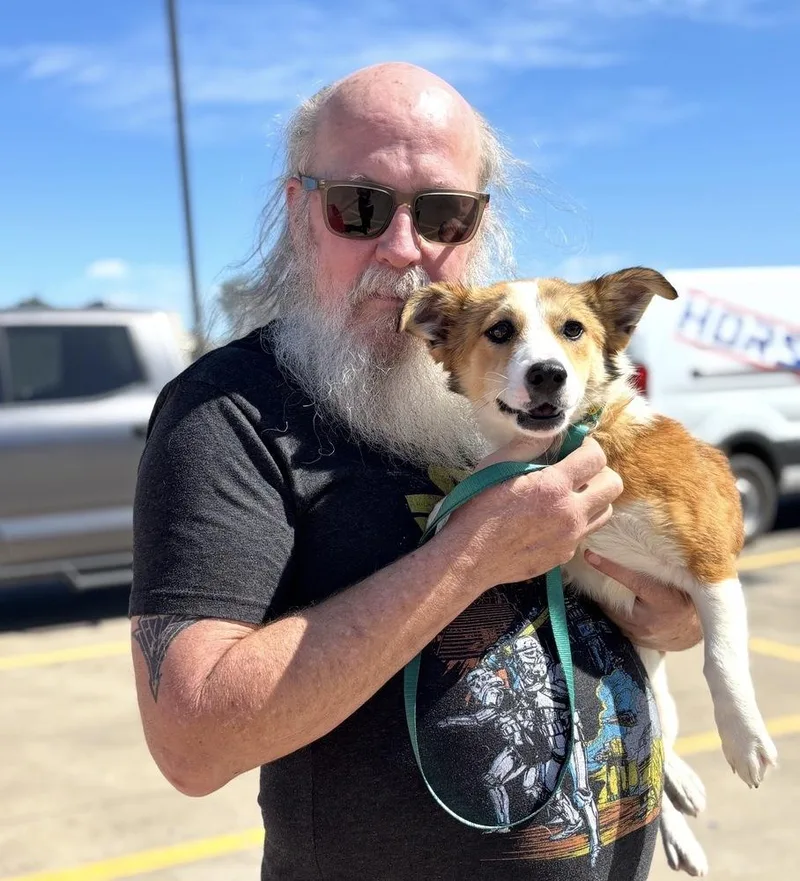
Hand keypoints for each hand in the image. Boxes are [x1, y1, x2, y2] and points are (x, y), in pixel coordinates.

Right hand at [443, 438, 622, 589]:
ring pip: (606, 511)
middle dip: (600, 471)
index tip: (576, 446)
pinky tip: (553, 518)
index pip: (596, 458)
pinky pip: (585, 532)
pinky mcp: (564, 555)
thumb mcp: (496, 467)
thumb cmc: (477, 508)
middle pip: (614, 485)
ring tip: (570, 494)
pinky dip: (578, 521)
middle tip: (578, 470)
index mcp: (553, 486)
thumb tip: (551, 434)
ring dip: (594, 498)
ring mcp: (570, 538)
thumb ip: (528, 446)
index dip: (589, 446)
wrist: (468, 557)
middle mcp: (570, 513)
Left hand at [584, 551, 702, 650]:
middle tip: (594, 567)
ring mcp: (640, 633)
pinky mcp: (635, 639)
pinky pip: (617, 623)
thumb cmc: (687, 599)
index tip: (590, 555)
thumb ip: (664, 571)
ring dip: (607, 600)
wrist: (696, 631)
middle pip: (615, 599)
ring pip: (612, 612)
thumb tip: (646, 542)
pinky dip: (614, 613)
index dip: (611, 567)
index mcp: (664, 600)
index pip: (633, 580)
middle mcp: (650, 620)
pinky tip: (616, 604)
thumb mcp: (681, 584)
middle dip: (604, 586)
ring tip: (606, 587)